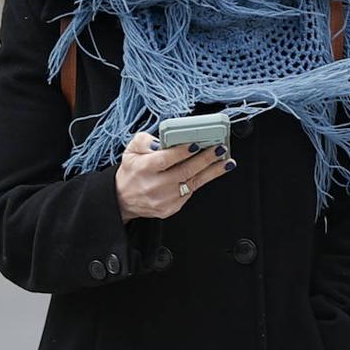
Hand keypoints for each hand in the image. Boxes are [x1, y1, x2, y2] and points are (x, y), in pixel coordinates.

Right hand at [115, 132, 235, 221]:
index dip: (182, 152)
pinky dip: (201, 181)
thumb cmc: (131, 171)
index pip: (166, 159)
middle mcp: (154, 185)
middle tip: (219, 149)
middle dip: (206, 159)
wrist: (123, 199)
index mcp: (143, 168)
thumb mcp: (130, 150)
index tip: (196, 143)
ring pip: (193, 184)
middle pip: (185, 171)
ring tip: (226, 162)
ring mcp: (164, 199)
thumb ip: (145, 140)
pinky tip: (212, 172)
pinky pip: (189, 193)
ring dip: (212, 172)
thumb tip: (162, 140)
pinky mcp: (170, 208)